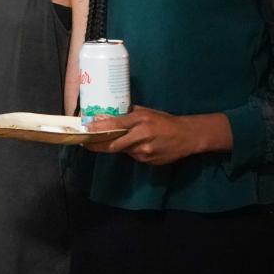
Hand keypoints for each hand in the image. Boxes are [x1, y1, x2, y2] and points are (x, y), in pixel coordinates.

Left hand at [82, 106, 230, 165]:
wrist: (187, 136)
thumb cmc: (166, 121)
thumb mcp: (147, 112)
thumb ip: (129, 114)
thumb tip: (109, 115)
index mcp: (141, 120)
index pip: (115, 125)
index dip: (98, 130)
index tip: (86, 131)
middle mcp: (141, 136)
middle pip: (114, 144)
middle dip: (99, 144)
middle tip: (88, 143)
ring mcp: (145, 151)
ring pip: (123, 151)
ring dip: (118, 147)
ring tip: (122, 140)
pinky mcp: (149, 161)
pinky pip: (133, 157)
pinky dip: (131, 151)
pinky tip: (141, 146)